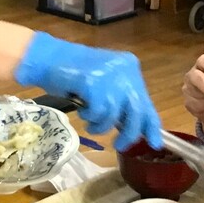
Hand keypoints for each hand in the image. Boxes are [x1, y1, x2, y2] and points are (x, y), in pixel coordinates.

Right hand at [14, 33, 161, 151]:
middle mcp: (124, 69)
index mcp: (130, 67)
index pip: (146, 101)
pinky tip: (82, 110)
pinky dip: (90, 117)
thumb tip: (137, 128)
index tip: (155, 143)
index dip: (152, 125)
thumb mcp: (105, 84)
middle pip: (137, 110)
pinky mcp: (93, 82)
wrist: (47, 58)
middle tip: (119, 144)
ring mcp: (109, 75)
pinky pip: (98, 112)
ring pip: (115, 114)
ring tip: (90, 122)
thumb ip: (121, 100)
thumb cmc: (75, 74)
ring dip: (101, 125)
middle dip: (129, 132)